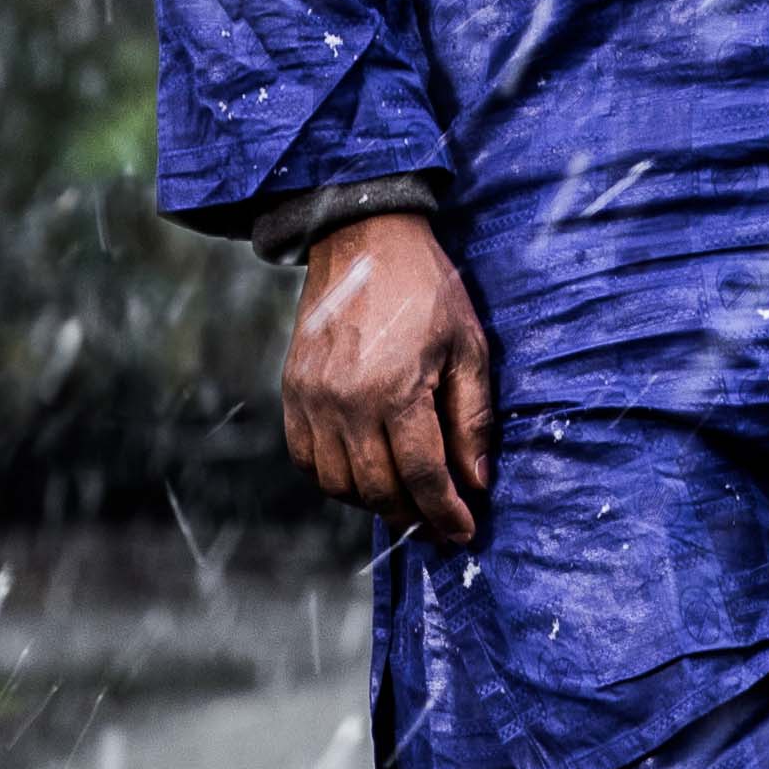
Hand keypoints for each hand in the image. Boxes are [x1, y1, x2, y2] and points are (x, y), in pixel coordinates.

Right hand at [282, 211, 500, 542]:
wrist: (362, 238)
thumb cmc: (426, 288)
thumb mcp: (469, 346)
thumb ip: (472, 418)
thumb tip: (476, 481)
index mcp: (395, 389)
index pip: (421, 475)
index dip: (446, 512)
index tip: (464, 531)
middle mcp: (345, 402)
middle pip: (377, 489)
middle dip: (413, 515)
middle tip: (439, 522)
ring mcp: (311, 399)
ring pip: (338, 484)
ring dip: (373, 503)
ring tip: (406, 500)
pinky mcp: (292, 392)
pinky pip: (306, 459)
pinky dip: (333, 480)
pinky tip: (363, 475)